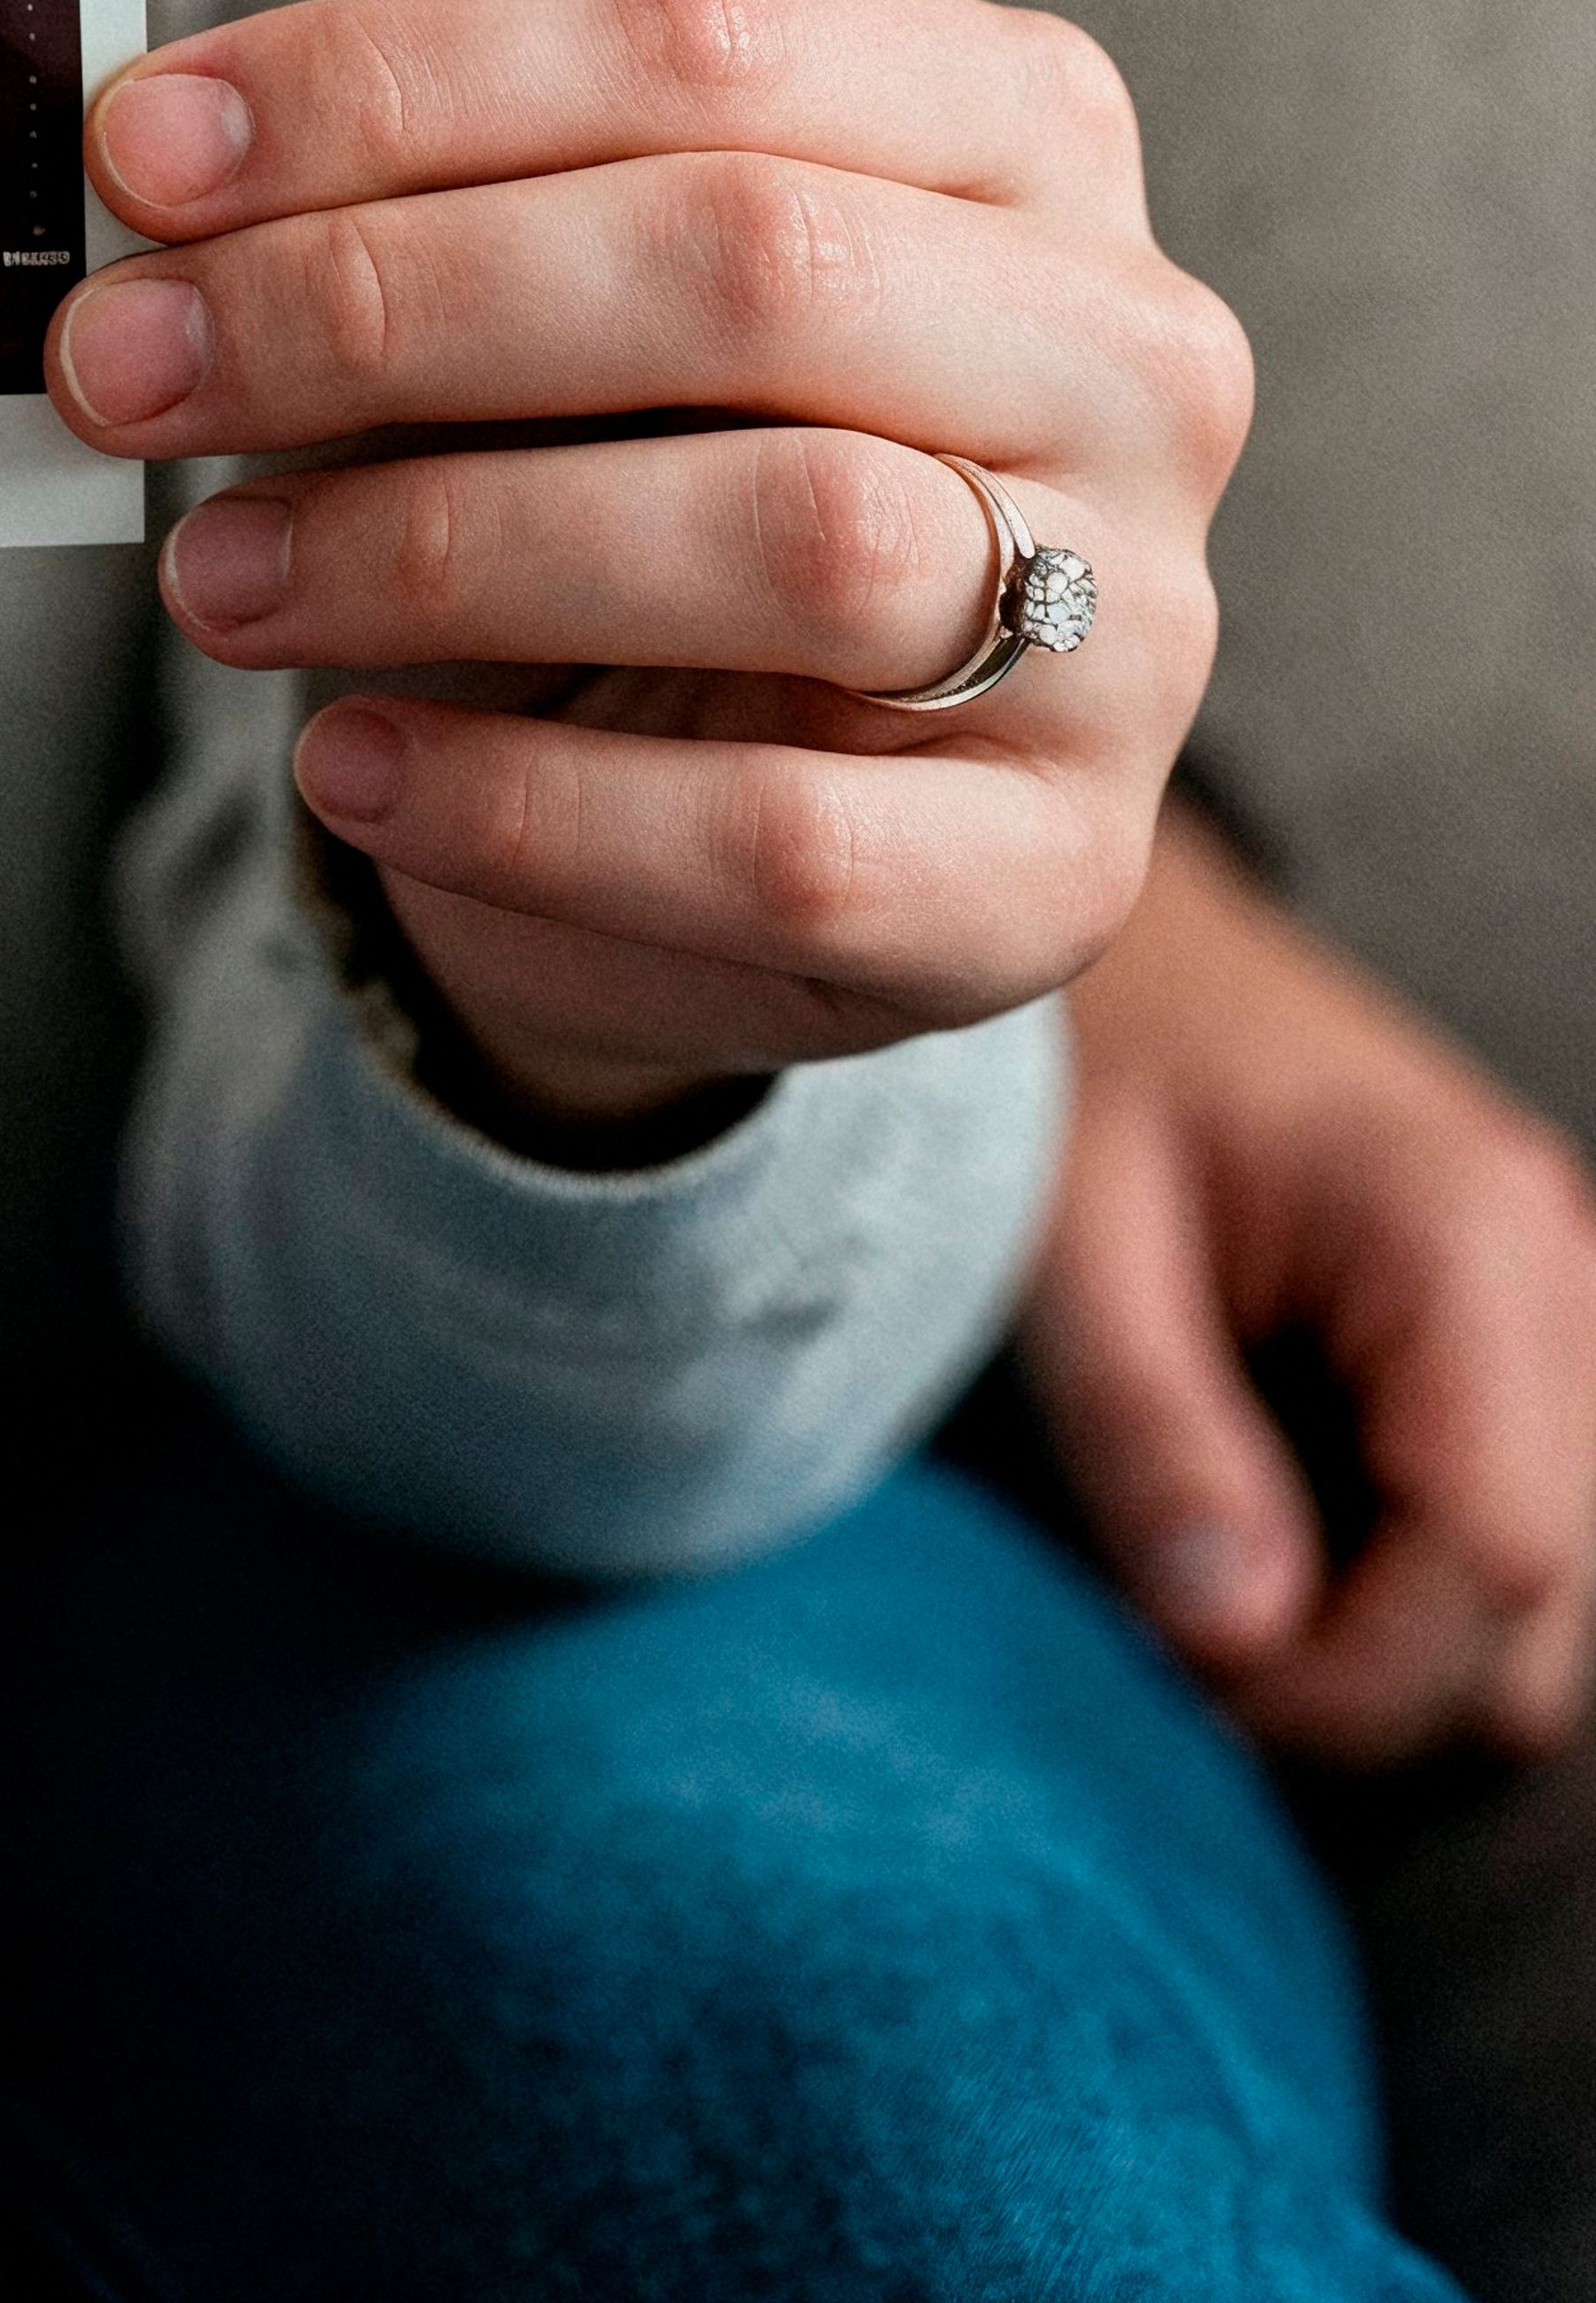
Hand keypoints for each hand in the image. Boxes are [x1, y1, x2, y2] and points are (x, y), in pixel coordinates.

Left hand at [50, 0, 1246, 1136]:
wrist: (759, 803)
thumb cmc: (638, 471)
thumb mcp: (550, 300)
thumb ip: (399, 210)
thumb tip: (146, 166)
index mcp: (1004, 124)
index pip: (691, 30)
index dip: (386, 79)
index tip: (137, 151)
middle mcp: (1116, 346)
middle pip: (744, 258)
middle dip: (376, 302)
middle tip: (120, 366)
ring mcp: (1132, 622)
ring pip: (794, 537)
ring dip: (434, 549)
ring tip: (207, 574)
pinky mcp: (1053, 875)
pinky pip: (780, 843)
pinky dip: (520, 807)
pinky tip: (345, 768)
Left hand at [1029, 807, 1595, 1761]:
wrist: (1137, 942)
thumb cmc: (1090, 1059)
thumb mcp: (1071, 1231)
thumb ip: (1153, 1430)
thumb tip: (1234, 1642)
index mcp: (1463, 1236)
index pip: (1494, 1554)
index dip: (1352, 1671)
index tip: (1193, 1675)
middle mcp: (1567, 1279)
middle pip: (1545, 1616)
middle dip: (1369, 1671)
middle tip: (1178, 1626)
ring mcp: (1573, 1318)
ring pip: (1551, 1607)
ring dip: (1392, 1634)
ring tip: (1214, 1564)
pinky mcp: (1536, 1347)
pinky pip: (1521, 1532)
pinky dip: (1407, 1572)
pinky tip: (1275, 1516)